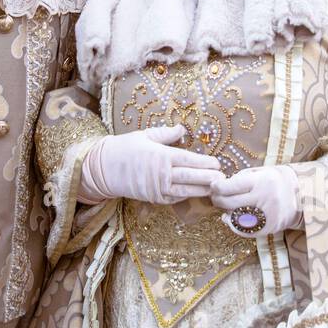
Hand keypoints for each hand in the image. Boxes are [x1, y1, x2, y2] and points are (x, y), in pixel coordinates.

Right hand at [79, 125, 223, 205]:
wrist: (104, 168)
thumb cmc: (124, 147)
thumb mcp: (145, 135)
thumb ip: (166, 134)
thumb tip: (182, 129)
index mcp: (161, 156)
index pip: (189, 160)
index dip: (205, 163)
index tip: (217, 163)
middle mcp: (162, 174)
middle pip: (191, 177)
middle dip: (208, 178)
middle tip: (223, 178)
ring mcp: (158, 188)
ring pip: (186, 191)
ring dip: (202, 190)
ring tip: (215, 188)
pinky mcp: (154, 198)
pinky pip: (175, 198)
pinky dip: (187, 196)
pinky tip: (197, 193)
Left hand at [209, 163, 301, 237]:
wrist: (302, 195)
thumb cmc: (277, 180)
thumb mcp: (260, 171)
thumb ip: (240, 179)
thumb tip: (220, 188)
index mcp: (261, 181)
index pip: (229, 186)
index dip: (217, 187)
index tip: (214, 186)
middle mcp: (263, 198)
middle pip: (229, 203)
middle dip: (218, 200)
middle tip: (216, 197)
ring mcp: (267, 215)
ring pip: (235, 217)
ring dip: (226, 212)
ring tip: (226, 207)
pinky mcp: (269, 228)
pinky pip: (245, 230)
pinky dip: (235, 225)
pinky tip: (232, 219)